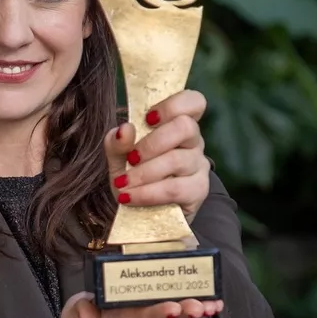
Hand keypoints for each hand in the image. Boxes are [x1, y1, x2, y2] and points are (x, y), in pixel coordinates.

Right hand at [58, 288, 223, 317]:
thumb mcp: (73, 316)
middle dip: (182, 312)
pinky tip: (215, 304)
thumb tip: (87, 313)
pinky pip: (179, 315)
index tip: (172, 308)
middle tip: (200, 306)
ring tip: (214, 306)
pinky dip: (197, 310)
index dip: (154, 313)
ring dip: (195, 312)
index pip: (136, 317)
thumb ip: (78, 312)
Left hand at [107, 89, 210, 221]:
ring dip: (144, 173)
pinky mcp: (198, 191)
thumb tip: (124, 129)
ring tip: (123, 184)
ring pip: (177, 160)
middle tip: (131, 158)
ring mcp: (198, 166)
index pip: (193, 102)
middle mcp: (193, 142)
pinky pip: (174, 188)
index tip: (148, 119)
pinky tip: (130, 197)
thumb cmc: (133, 178)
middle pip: (185, 126)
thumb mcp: (119, 158)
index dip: (173, 105)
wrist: (139, 215)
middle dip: (152, 143)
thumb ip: (117, 142)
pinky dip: (147, 193)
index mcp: (177, 125)